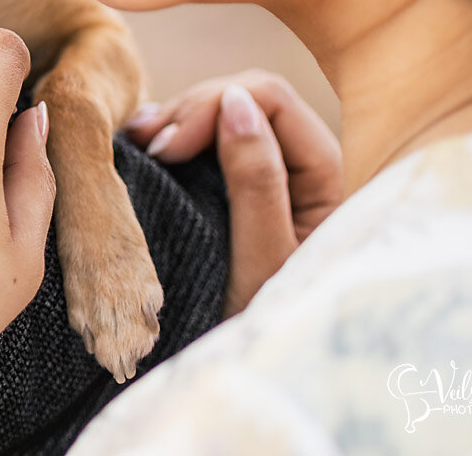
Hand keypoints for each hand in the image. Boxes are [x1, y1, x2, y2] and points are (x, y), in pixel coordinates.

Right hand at [123, 71, 341, 317]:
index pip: (272, 100)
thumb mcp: (262, 258)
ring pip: (231, 115)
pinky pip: (219, 142)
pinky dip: (184, 139)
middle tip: (146, 145)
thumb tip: (235, 100)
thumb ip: (256, 179)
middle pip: (251, 100)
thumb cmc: (268, 324)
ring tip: (141, 144)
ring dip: (184, 123)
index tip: (166, 146)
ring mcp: (282, 177)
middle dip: (194, 111)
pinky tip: (152, 149)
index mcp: (330, 178)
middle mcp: (310, 168)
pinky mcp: (253, 190)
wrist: (263, 372)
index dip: (213, 106)